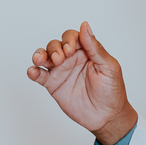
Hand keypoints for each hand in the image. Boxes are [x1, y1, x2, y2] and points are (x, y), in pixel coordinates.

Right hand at [26, 22, 137, 144]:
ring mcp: (61, 71)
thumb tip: (85, 27)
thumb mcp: (108, 67)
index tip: (70, 50)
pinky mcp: (53, 84)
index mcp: (86, 52)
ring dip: (40, 55)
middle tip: (60, 60)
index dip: (69, 40)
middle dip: (54, 49)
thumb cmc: (112, 91)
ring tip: (40, 60)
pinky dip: (33, 71)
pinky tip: (33, 71)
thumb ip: (95, 48)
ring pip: (45, 56)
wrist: (106, 117)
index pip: (73, 37)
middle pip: (56, 45)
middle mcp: (71, 59)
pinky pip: (39, 75)